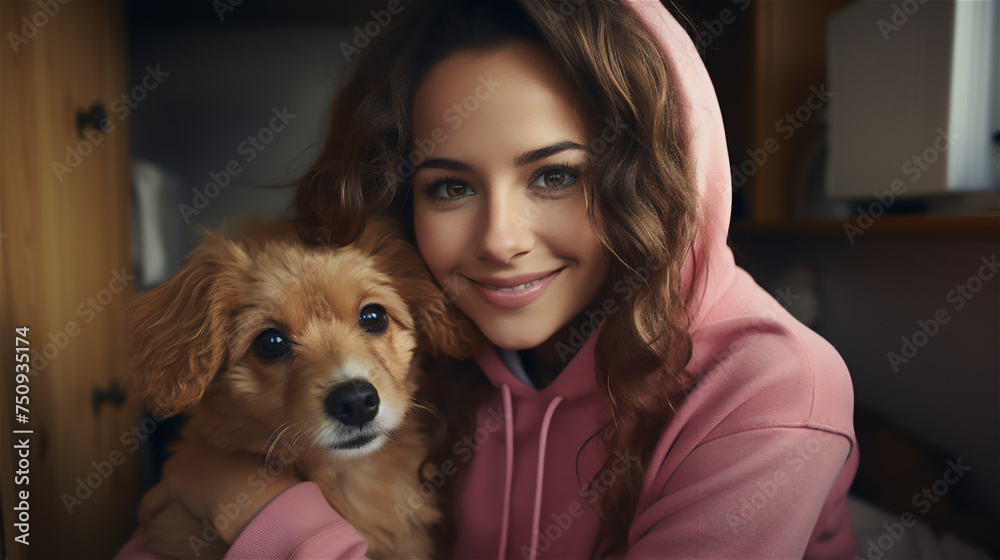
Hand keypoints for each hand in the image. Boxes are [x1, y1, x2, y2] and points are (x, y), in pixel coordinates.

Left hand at [137, 437, 300, 544]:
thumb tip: (282, 459)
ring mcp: (184, 462)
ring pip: (169, 474)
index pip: (203, 445)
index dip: (203, 461)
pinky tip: (145, 523)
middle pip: (183, 458)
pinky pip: (152, 499)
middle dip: (185, 472)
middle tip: (194, 490)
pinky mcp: (173, 483)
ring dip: (169, 488)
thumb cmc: (265, 477)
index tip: (207, 474)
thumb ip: (263, 456)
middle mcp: (198, 443)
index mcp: (218, 435)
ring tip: (171, 504)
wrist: (252, 491)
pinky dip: (147, 512)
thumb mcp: (266, 460)